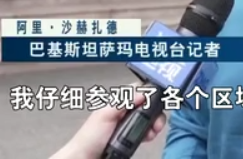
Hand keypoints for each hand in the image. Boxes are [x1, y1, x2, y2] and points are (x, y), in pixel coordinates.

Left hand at [50, 90, 165, 158]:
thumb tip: (141, 93)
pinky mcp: (130, 138)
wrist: (85, 158)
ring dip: (154, 123)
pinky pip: (145, 132)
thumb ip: (122, 101)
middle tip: (157, 120)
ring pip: (147, 119)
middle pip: (146, 105)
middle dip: (155, 111)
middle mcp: (123, 112)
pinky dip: (150, 133)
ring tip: (154, 130)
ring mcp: (127, 125)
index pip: (138, 90)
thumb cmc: (89, 137)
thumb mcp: (105, 114)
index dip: (149, 93)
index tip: (156, 100)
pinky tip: (149, 136)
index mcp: (117, 103)